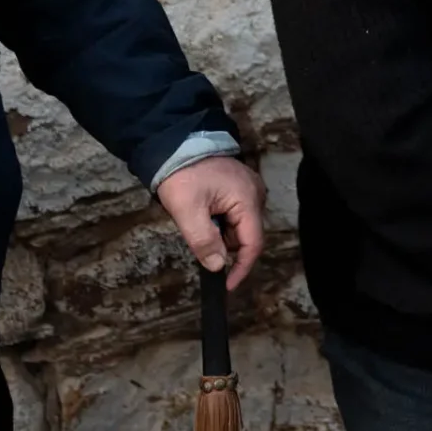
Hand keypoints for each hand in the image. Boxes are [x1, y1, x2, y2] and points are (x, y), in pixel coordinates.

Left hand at [157, 156, 267, 290]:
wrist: (175, 145)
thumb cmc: (183, 176)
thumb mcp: (188, 212)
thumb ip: (204, 241)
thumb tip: (218, 266)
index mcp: (248, 200)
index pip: (253, 243)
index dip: (241, 268)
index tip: (226, 285)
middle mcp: (255, 195)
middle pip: (246, 236)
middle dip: (226, 248)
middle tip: (200, 247)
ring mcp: (249, 189)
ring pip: (240, 226)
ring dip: (221, 235)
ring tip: (198, 225)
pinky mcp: (239, 186)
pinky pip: (235, 214)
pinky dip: (221, 223)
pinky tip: (204, 217)